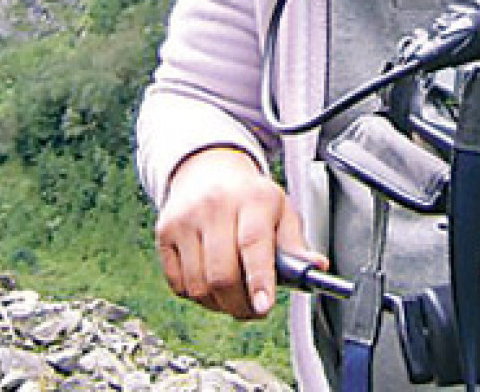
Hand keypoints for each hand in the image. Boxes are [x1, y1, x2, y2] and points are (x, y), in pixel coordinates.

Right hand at [155, 146, 324, 318]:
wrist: (209, 170)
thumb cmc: (250, 197)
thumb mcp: (281, 210)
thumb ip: (296, 244)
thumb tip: (315, 268)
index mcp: (252, 199)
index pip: (253, 244)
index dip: (259, 280)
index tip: (264, 306)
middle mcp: (214, 206)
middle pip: (222, 274)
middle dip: (240, 304)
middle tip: (254, 310)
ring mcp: (185, 219)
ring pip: (198, 285)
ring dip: (219, 305)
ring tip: (234, 298)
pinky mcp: (164, 233)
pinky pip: (178, 285)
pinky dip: (197, 296)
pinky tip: (212, 284)